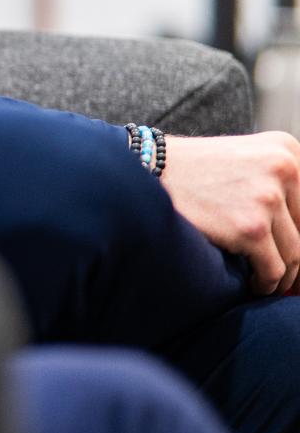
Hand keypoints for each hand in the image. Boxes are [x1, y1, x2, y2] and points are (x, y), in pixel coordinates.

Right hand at [159, 132, 299, 294]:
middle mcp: (284, 168)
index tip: (295, 250)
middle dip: (298, 256)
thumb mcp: (246, 159)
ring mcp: (268, 198)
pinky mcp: (251, 227)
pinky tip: (254, 283)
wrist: (148, 171)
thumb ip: (280, 183)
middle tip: (289, 274)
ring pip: (295, 254)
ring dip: (283, 274)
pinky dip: (266, 283)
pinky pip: (274, 270)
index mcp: (286, 149)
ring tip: (269, 280)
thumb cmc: (193, 170)